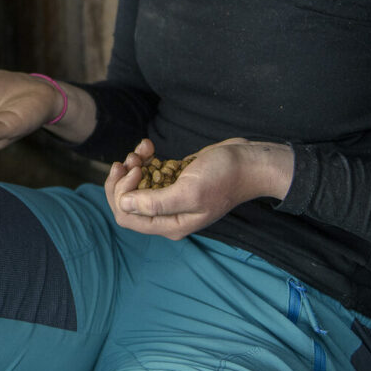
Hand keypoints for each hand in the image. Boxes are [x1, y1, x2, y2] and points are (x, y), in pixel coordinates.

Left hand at [104, 138, 293, 238]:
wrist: (249, 162)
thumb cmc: (224, 177)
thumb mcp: (189, 192)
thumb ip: (155, 203)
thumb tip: (123, 204)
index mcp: (170, 224)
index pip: (126, 217)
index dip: (121, 193)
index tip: (135, 171)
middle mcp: (168, 214)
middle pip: (127, 202)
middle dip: (122, 180)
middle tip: (130, 160)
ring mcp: (171, 197)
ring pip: (135, 185)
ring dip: (133, 165)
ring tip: (143, 151)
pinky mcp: (174, 180)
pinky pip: (148, 173)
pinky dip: (144, 158)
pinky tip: (149, 146)